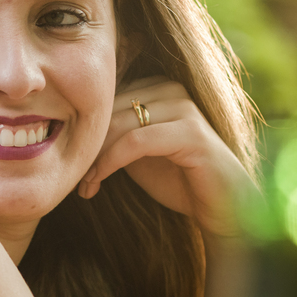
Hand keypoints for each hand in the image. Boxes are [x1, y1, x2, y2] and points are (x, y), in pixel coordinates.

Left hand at [77, 76, 257, 238]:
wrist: (224, 208)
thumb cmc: (179, 180)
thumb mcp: (137, 154)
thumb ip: (115, 136)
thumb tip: (73, 134)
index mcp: (158, 88)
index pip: (107, 100)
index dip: (86, 132)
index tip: (73, 166)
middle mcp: (171, 89)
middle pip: (109, 110)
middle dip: (88, 147)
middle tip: (75, 181)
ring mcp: (183, 107)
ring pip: (118, 124)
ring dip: (95, 158)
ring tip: (85, 185)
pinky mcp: (190, 132)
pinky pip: (135, 141)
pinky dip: (109, 162)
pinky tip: (97, 181)